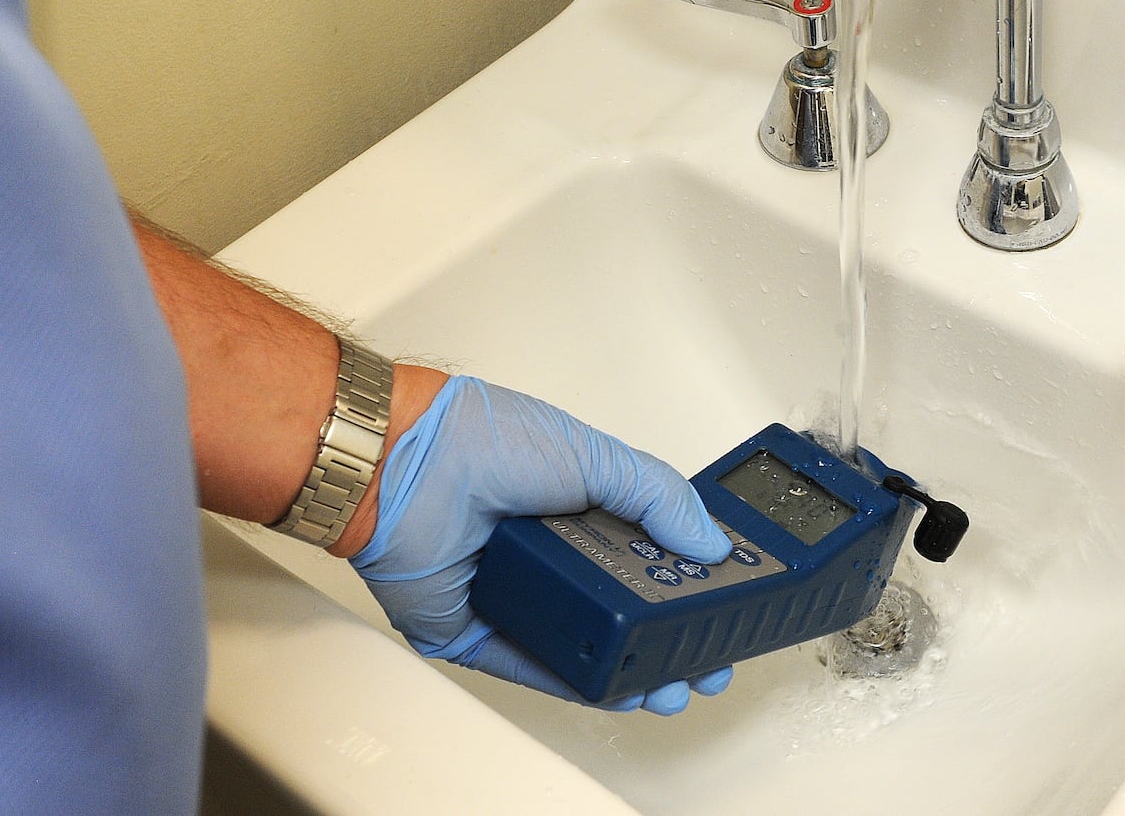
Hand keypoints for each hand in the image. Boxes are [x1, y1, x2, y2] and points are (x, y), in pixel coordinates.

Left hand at [349, 376, 733, 713]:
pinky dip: (574, 683)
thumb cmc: (477, 437)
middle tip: (704, 657)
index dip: (687, 584)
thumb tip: (710, 543)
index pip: (646, 555)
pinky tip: (615, 687)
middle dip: (666, 640)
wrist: (401, 462)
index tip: (723, 605)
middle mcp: (547, 554)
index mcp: (577, 507)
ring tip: (669, 680)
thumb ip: (657, 495)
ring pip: (580, 648)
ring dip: (628, 669)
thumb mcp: (592, 453)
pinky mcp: (477, 633)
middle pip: (619, 610)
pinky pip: (531, 668)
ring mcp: (514, 596)